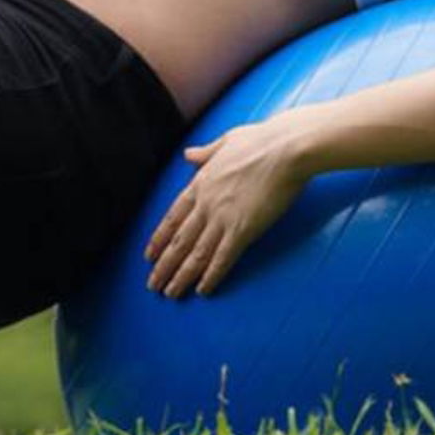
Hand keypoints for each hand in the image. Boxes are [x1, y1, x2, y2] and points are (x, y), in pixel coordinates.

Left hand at [144, 116, 309, 297]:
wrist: (286, 149)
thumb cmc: (262, 141)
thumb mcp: (226, 141)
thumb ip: (205, 152)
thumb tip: (188, 154)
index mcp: (201, 183)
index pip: (173, 218)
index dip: (159, 239)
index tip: (149, 255)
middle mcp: (206, 204)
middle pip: (179, 241)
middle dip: (164, 265)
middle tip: (153, 285)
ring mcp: (222, 218)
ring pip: (196, 254)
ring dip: (181, 276)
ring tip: (170, 293)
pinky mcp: (243, 230)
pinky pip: (223, 258)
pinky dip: (211, 276)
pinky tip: (202, 291)